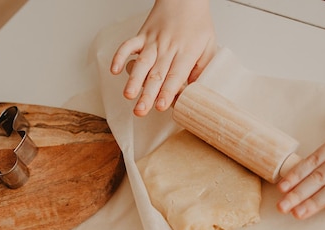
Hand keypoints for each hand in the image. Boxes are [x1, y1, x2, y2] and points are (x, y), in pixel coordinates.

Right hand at [110, 0, 215, 115]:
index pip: (175, 76)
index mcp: (186, 52)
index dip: (167, 92)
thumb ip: (201, 69)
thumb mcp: (209, 46)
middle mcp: (168, 48)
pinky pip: (128, 45)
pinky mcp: (142, 36)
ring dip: (133, 80)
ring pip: (142, 63)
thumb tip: (192, 91)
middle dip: (147, 94)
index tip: (162, 106)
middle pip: (156, 74)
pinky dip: (119, 56)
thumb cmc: (197, 24)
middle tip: (141, 110)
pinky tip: (114, 70)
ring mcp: (153, 42)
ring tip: (128, 95)